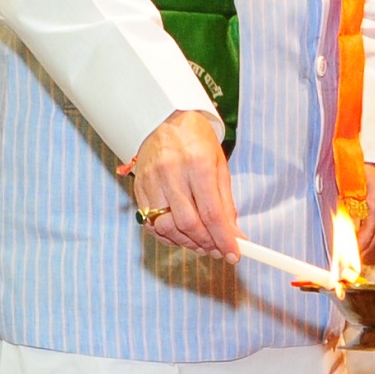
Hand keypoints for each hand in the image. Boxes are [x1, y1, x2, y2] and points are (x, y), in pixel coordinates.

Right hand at [126, 110, 236, 258]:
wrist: (166, 118)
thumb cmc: (196, 140)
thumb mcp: (219, 166)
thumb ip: (226, 203)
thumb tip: (234, 235)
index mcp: (198, 165)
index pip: (211, 214)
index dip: (224, 239)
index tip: (234, 254)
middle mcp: (172, 174)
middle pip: (188, 224)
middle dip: (206, 244)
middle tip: (217, 250)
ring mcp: (152, 182)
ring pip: (167, 227)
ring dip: (186, 243)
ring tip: (200, 243)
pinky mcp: (139, 188)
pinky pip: (151, 223)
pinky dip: (167, 236)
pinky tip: (180, 235)